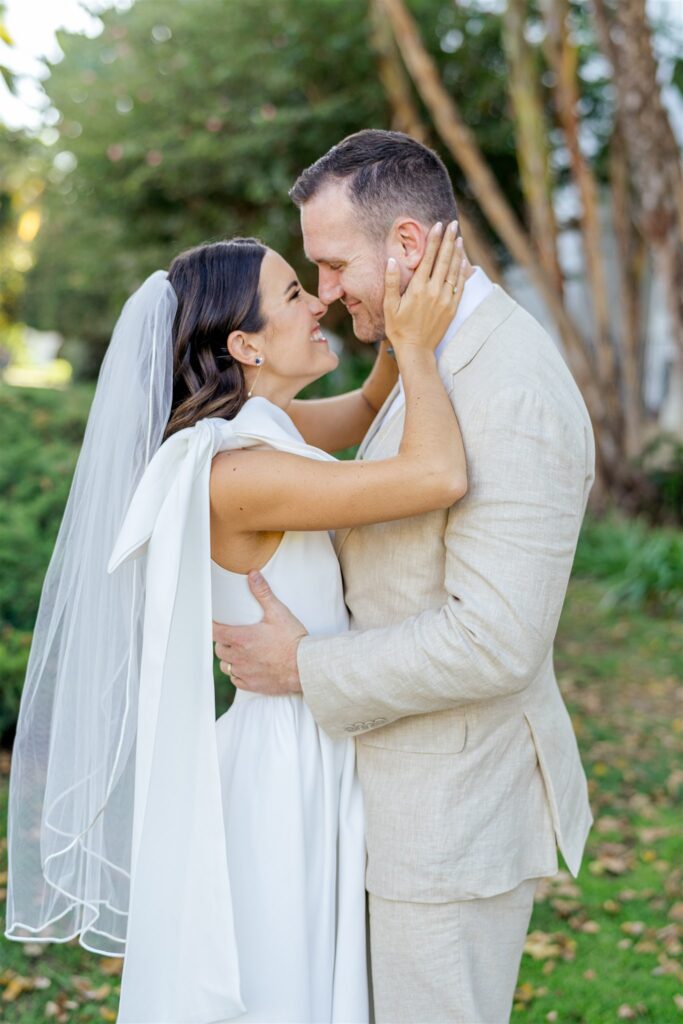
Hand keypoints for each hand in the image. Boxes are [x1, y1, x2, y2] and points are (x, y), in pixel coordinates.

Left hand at [212, 570, 306, 694]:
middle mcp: (239, 657)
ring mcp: (245, 672)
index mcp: (241, 638)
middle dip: (223, 642)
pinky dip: (238, 674)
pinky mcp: (253, 685)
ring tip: (239, 652)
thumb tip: (253, 575)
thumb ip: (263, 593)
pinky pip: (236, 680)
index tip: (216, 623)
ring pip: (226, 666)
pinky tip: (247, 667)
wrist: (305, 666)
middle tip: (233, 636)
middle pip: (219, 649)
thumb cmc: (292, 640)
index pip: (215, 632)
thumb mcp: (278, 612)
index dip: (213, 626)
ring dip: (229, 659)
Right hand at [383, 220, 468, 354]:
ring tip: (460, 238)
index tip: (438, 226)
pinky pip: (460, 285)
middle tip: (454, 224)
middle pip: (444, 260)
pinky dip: (462, 271)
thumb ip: (391, 282)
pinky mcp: (453, 308)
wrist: (416, 350)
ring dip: (458, 252)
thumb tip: (391, 260)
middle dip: (449, 240)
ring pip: (454, 270)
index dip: (434, 240)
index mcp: (418, 288)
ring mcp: (446, 299)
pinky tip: (464, 261)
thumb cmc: (399, 328)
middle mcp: (434, 291)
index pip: (428, 258)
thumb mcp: (389, 306)